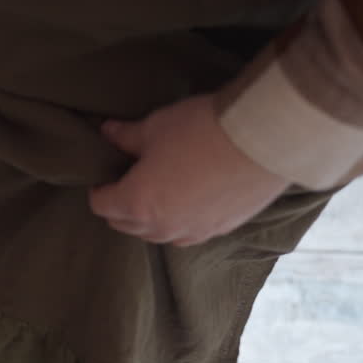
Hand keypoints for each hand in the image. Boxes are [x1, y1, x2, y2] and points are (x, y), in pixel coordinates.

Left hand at [88, 94, 289, 246]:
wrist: (263, 139)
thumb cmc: (202, 130)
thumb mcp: (155, 127)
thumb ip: (126, 136)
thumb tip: (107, 133)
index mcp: (137, 203)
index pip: (102, 206)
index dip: (99, 189)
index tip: (105, 175)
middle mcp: (162, 227)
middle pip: (126, 226)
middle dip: (120, 207)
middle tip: (127, 182)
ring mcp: (193, 232)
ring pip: (158, 235)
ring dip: (150, 218)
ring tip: (158, 192)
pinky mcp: (221, 230)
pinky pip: (189, 234)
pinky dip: (181, 222)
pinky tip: (188, 201)